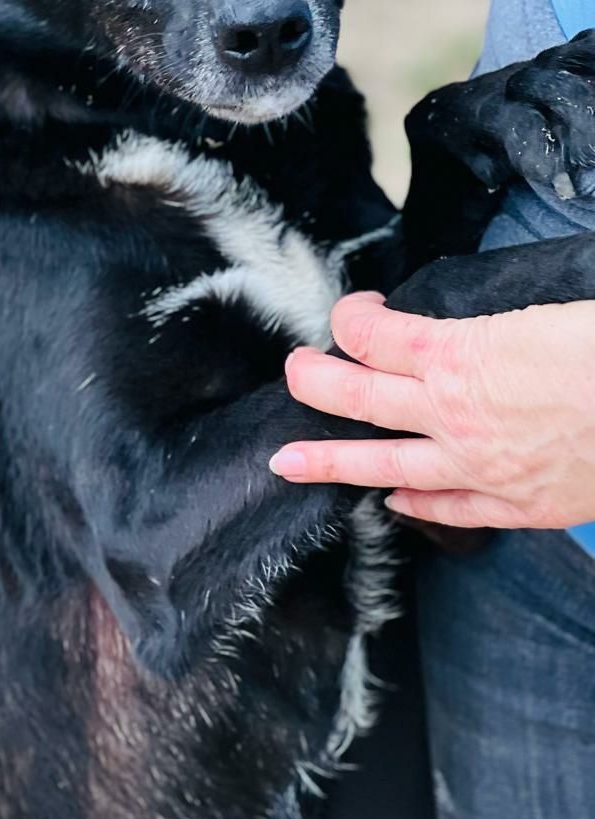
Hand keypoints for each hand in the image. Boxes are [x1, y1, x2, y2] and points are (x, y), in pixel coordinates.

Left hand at [274, 290, 594, 528]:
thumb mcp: (533, 315)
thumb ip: (478, 331)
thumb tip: (451, 336)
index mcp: (455, 354)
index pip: (369, 335)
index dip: (350, 317)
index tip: (355, 312)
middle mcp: (451, 412)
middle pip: (354, 396)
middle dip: (313, 382)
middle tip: (293, 373)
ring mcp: (478, 464)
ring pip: (382, 462)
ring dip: (328, 461)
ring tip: (286, 462)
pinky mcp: (516, 501)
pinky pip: (449, 507)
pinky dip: (417, 504)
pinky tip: (394, 502)